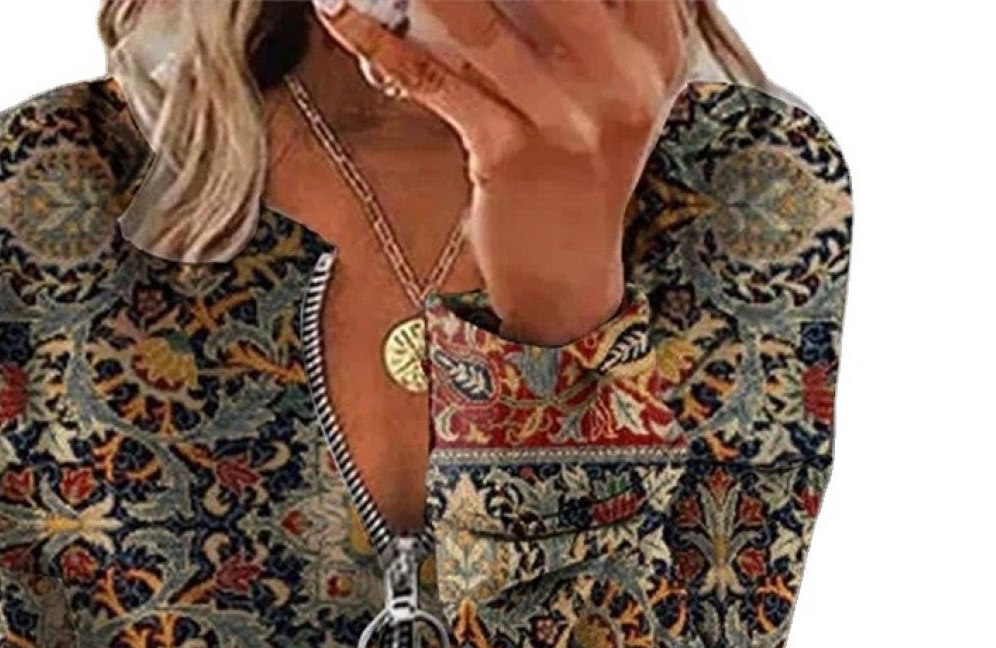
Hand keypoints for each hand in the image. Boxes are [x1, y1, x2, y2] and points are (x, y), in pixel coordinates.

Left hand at [311, 0, 694, 343]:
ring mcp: (568, 117)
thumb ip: (590, 7)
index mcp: (655, 35)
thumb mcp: (609, 75)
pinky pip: (434, 82)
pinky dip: (378, 39)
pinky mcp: (511, 157)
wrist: (568, 274)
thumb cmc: (576, 160)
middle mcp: (622, 71)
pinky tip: (339, 6)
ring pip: (475, 15)